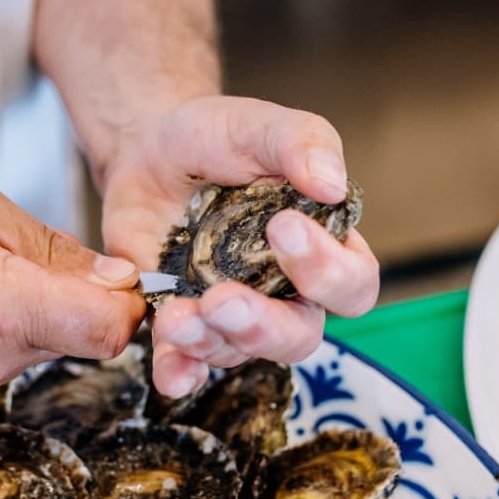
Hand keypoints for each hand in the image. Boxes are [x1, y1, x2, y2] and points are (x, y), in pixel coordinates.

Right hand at [0, 182, 144, 398]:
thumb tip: (117, 278)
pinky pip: (15, 358)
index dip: (128, 301)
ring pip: (51, 348)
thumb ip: (55, 248)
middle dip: (83, 298)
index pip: (110, 329)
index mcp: (0, 307)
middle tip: (34, 254)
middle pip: (85, 339)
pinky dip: (13, 327)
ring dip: (44, 311)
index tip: (114, 273)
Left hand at [101, 96, 379, 397]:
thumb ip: (303, 142)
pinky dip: (178, 372)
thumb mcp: (261, 125)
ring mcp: (230, 313)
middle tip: (224, 299)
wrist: (148, 150)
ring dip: (209, 342)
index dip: (327, 271)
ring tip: (175, 318)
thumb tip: (332, 182)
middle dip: (264, 325)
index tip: (282, 226)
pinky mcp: (180, 323)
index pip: (351, 284)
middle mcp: (282, 292)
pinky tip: (170, 373)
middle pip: (298, 336)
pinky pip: (185, 363)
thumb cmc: (218, 137)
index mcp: (321, 248)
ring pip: (239, 352)